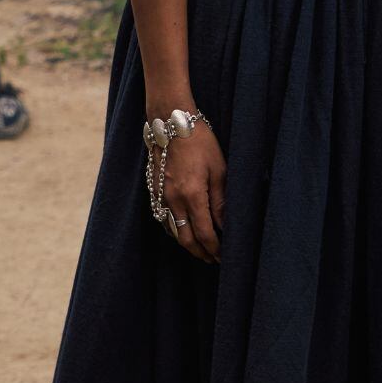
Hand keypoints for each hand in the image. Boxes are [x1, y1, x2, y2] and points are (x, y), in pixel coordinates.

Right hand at [162, 126, 227, 263]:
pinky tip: (185, 230)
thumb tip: (226, 225)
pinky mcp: (155, 190)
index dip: (216, 249)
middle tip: (214, 259)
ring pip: (173, 231)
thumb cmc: (200, 142)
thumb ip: (221, 201)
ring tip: (202, 248)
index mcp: (192, 196)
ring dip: (188, 243)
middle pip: (186, 239)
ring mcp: (161, 196)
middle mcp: (174, 200)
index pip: (205, 234)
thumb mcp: (219, 170)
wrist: (171, 123)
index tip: (225, 257)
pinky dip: (176, 229)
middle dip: (201, 252)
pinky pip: (164, 219)